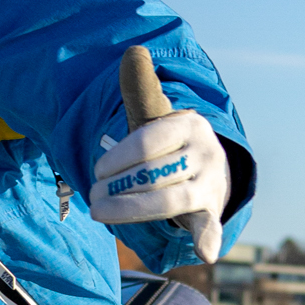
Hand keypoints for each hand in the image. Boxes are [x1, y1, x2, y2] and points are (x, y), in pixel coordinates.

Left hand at [91, 46, 223, 262]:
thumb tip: (134, 51)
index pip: (150, 140)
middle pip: (156, 173)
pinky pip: (211, 226)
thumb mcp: (153, 112)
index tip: (96, 170)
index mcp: (190, 124)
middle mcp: (206, 153)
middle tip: (92, 196)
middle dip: (119, 187)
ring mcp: (211, 184)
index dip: (119, 157)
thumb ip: (138, 86)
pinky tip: (205, 253)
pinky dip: (209, 239)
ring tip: (101, 212)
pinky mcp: (211, 212)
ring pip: (169, 201)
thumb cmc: (166, 141)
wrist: (203, 167)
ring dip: (132, 210)